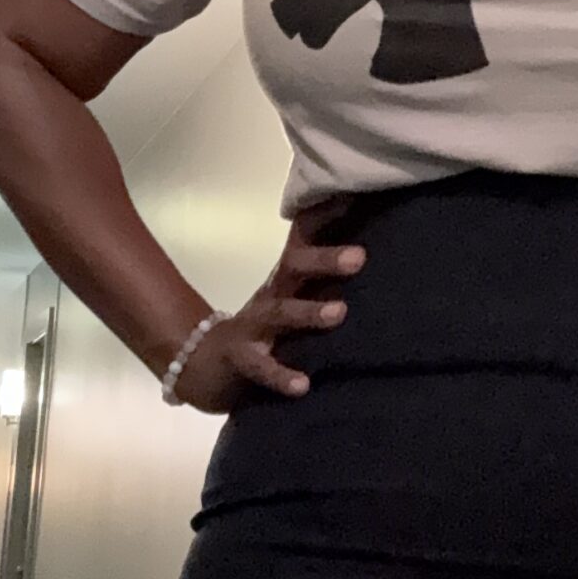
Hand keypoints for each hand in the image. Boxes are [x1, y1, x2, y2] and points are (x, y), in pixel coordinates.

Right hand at [164, 201, 365, 412]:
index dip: (329, 214)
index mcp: (286, 278)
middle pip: (295, 267)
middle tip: (360, 257)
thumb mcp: (295, 298)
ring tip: (339, 313)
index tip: (357, 193)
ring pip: (279, 313)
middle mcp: (272, 295)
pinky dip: (281, 375)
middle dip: (325, 259)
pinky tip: (302, 385)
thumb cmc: (266, 329)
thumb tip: (374, 254)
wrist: (203, 364)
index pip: (306, 237)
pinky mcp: (240, 360)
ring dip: (308, 313)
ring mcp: (253, 327)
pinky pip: (261, 367)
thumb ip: (325, 279)